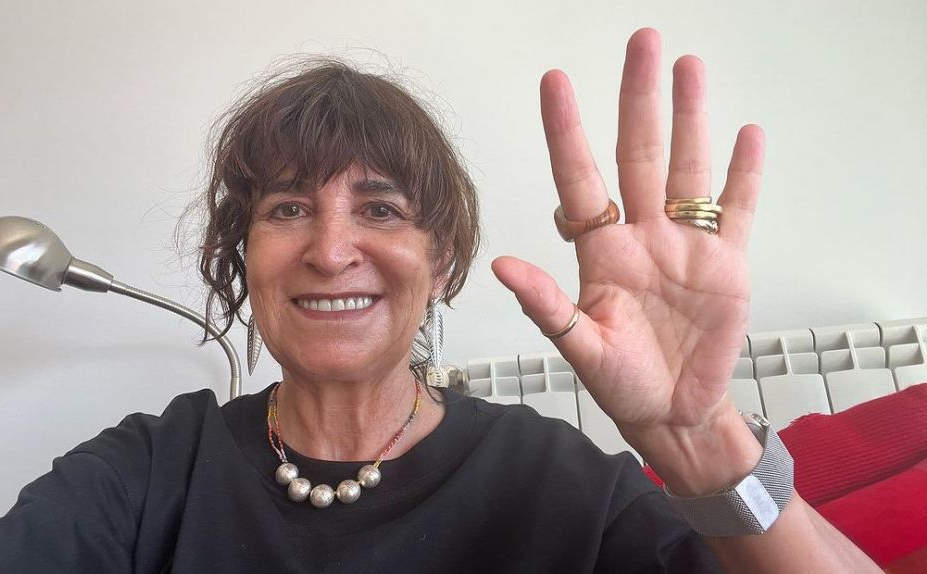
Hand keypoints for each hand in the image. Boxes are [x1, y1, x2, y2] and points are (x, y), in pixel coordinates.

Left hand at [492, 28, 765, 491]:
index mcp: (599, 252)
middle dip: (638, 99)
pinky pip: (736, 209)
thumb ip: (547, 306)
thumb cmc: (622, 383)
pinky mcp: (727, 263)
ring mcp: (686, 244)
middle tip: (641, 42)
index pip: (579, 178)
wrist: (674, 412)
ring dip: (690, 118)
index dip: (566, 132)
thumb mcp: (580, 349)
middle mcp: (640, 235)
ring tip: (688, 67)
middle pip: (638, 154)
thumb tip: (502, 266)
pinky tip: (745, 135)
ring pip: (687, 168)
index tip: (554, 81)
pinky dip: (743, 175)